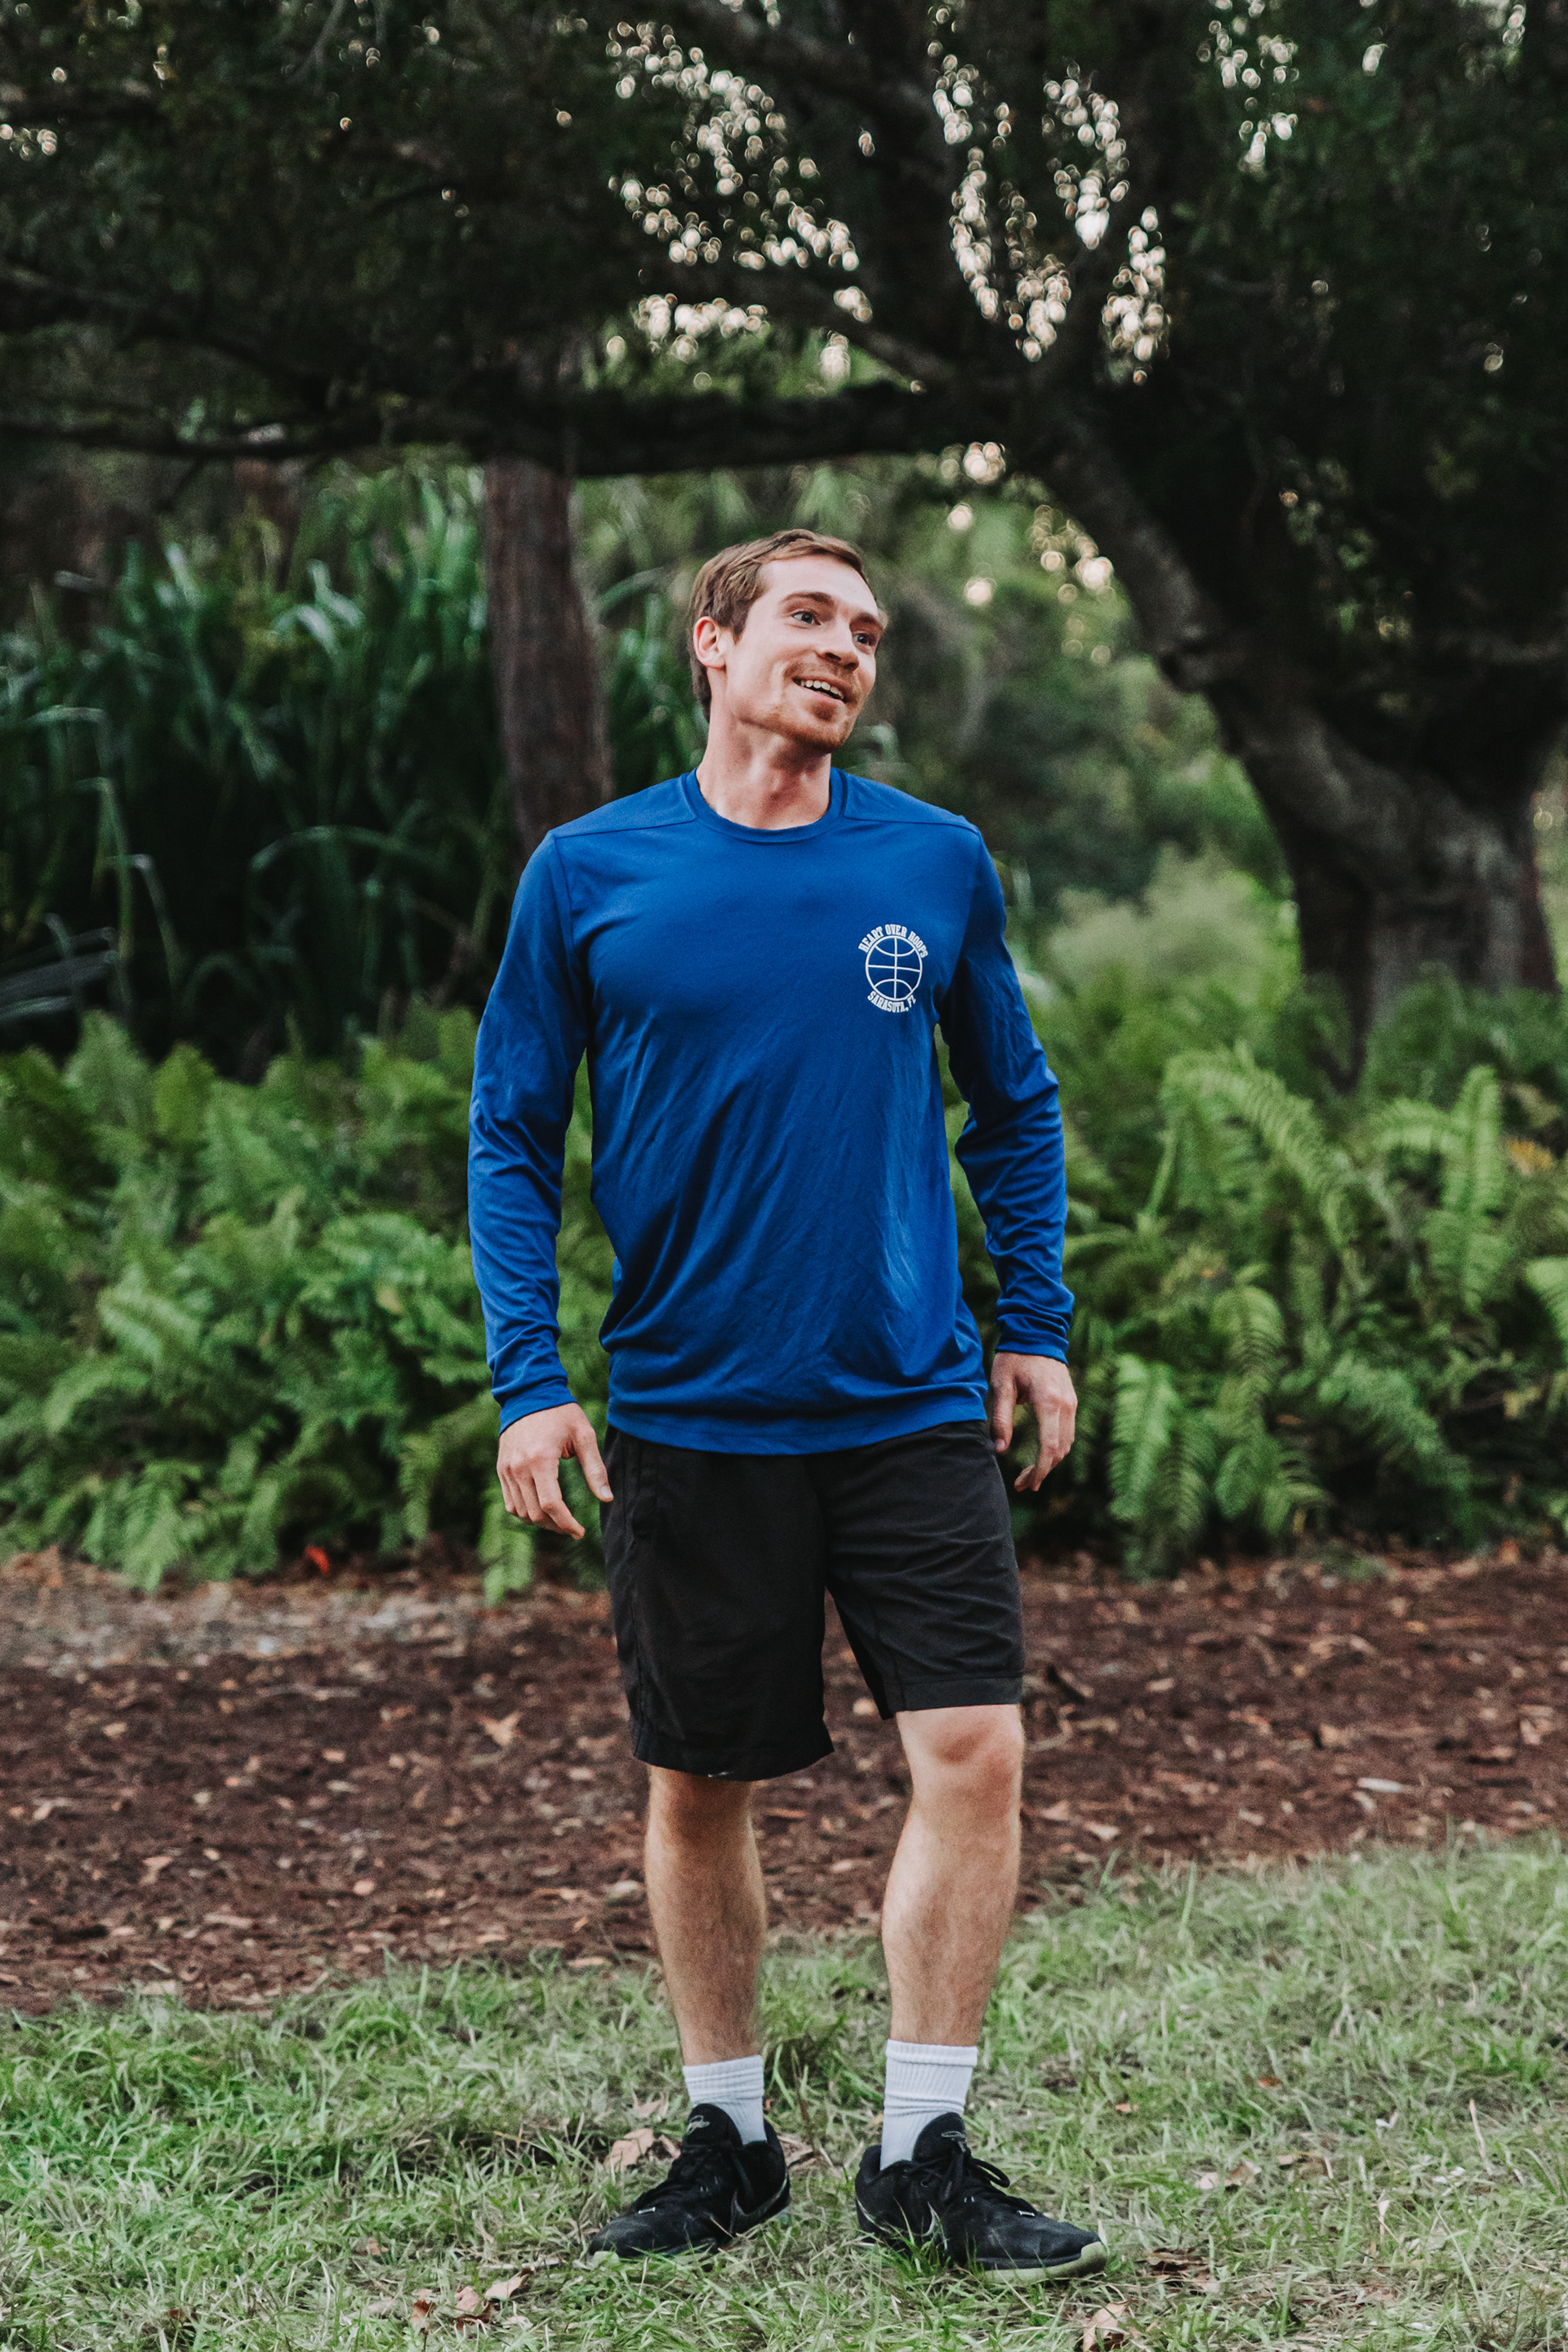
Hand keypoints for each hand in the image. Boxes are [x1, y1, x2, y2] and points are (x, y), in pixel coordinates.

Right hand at [497, 1403, 611, 1538]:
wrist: (528, 1393)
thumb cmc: (561, 1413)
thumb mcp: (584, 1435)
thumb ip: (595, 1469)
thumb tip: (607, 1499)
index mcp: (541, 1459)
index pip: (551, 1505)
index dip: (567, 1524)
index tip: (580, 1532)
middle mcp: (519, 1467)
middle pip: (536, 1514)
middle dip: (556, 1526)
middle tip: (573, 1528)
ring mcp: (507, 1469)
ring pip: (521, 1512)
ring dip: (541, 1522)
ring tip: (560, 1520)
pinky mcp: (502, 1469)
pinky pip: (510, 1502)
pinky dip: (525, 1512)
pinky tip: (542, 1510)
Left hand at [988, 1351, 1076, 1492]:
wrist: (1036, 1332)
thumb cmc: (1013, 1357)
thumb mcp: (1001, 1385)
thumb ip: (1000, 1418)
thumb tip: (999, 1450)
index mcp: (1048, 1401)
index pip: (1048, 1447)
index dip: (1038, 1471)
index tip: (1025, 1484)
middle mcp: (1065, 1404)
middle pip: (1060, 1450)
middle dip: (1042, 1472)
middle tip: (1023, 1485)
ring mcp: (1072, 1403)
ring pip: (1066, 1444)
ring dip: (1050, 1462)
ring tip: (1029, 1476)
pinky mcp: (1071, 1401)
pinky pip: (1067, 1432)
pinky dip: (1056, 1448)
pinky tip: (1041, 1456)